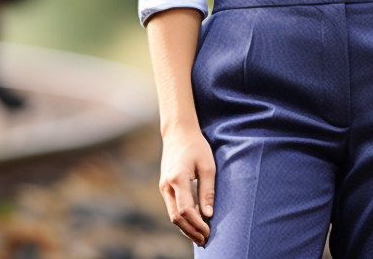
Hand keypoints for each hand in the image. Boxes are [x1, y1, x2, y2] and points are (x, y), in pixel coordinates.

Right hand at [158, 124, 215, 246]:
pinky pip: (171, 208)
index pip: (186, 210)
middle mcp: (166, 185)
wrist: (178, 133)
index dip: (197, 224)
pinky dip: (181, 219)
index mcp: (177, 178)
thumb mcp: (207, 166)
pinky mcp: (164, 186)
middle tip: (205, 240)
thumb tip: (208, 214)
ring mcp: (163, 186)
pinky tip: (192, 225)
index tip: (209, 231)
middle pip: (176, 217)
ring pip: (172, 214)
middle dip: (190, 231)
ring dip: (185, 228)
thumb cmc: (196, 147)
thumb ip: (207, 191)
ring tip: (199, 237)